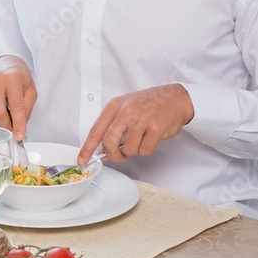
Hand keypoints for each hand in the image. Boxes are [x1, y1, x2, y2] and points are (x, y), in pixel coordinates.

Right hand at [0, 56, 37, 139]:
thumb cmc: (16, 74)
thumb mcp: (29, 87)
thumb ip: (27, 107)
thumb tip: (20, 126)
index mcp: (12, 78)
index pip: (16, 107)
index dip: (18, 124)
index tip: (19, 136)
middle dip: (6, 125)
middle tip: (12, 126)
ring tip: (5, 106)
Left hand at [78, 83, 194, 163]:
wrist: (175, 98)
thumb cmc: (149, 102)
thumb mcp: (125, 106)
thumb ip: (113, 124)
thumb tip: (102, 147)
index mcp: (114, 106)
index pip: (96, 130)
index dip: (87, 148)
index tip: (82, 160)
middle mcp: (126, 112)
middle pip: (109, 143)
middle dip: (112, 154)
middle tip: (118, 156)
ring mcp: (141, 120)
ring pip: (129, 150)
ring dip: (134, 150)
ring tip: (141, 138)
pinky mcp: (156, 129)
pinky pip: (145, 151)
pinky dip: (146, 149)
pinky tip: (151, 138)